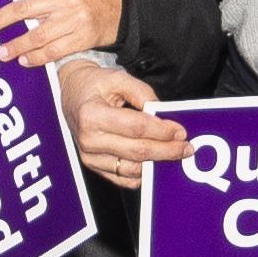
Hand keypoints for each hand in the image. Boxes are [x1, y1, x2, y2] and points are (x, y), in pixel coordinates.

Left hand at [0, 0, 121, 65]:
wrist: (125, 3)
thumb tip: (18, 3)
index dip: (8, 5)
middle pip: (26, 9)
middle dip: (2, 20)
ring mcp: (76, 19)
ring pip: (39, 35)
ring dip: (17, 45)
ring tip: (3, 52)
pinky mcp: (83, 37)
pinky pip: (54, 50)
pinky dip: (37, 57)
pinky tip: (25, 60)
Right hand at [56, 59, 187, 188]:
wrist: (71, 94)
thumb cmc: (94, 85)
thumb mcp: (117, 78)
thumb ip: (141, 92)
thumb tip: (161, 113)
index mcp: (92, 115)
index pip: (136, 127)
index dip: (162, 131)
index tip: (180, 131)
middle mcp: (88, 139)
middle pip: (137, 151)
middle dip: (166, 150)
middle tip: (186, 148)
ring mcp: (90, 156)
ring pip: (132, 169)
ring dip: (157, 163)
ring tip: (174, 154)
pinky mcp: (93, 166)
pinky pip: (123, 178)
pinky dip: (143, 174)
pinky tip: (155, 163)